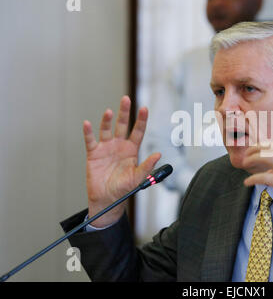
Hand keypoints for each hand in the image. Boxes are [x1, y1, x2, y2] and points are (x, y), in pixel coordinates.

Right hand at [83, 96, 160, 226]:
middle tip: (126, 99)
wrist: (106, 199)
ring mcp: (106, 148)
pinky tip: (87, 124)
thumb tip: (158, 155)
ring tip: (109, 112)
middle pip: (122, 125)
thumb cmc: (123, 189)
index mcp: (132, 149)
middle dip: (124, 112)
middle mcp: (119, 145)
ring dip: (107, 121)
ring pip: (106, 130)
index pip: (138, 131)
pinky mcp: (93, 153)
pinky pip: (90, 140)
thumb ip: (147, 166)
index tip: (144, 108)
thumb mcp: (138, 178)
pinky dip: (88, 132)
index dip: (141, 120)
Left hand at [242, 142, 272, 244]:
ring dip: (254, 158)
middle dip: (258, 147)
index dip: (267, 144)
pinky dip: (254, 178)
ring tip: (245, 163)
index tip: (257, 148)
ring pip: (270, 157)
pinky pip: (266, 177)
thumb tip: (270, 170)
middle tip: (247, 153)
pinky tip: (247, 182)